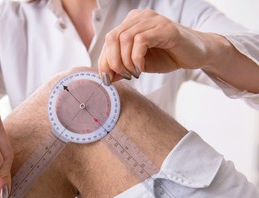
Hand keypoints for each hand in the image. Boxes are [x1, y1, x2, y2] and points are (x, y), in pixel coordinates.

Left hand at [98, 9, 216, 82]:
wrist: (195, 54)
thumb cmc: (167, 56)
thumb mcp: (139, 64)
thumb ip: (122, 67)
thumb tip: (105, 78)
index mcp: (130, 23)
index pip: (108, 40)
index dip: (104, 61)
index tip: (108, 79)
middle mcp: (139, 17)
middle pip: (112, 37)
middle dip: (112, 62)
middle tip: (123, 76)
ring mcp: (152, 20)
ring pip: (124, 39)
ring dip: (125, 62)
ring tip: (134, 74)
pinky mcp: (164, 28)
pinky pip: (140, 40)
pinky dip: (136, 58)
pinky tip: (141, 69)